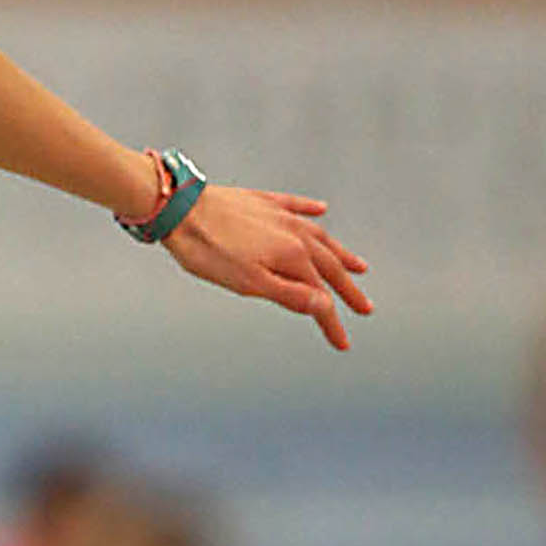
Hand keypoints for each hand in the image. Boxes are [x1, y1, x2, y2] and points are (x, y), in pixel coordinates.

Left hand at [165, 185, 372, 351]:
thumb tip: (324, 306)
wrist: (180, 208)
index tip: (342, 343)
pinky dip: (311, 210)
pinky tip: (321, 210)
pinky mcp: (263, 201)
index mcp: (293, 257)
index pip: (319, 297)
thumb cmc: (210, 250)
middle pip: (329, 267)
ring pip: (320, 237)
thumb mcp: (249, 283)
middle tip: (364, 308)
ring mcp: (280, 215)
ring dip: (341, 254)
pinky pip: (296, 205)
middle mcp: (295, 233)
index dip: (331, 322)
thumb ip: (289, 295)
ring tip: (359, 267)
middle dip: (347, 290)